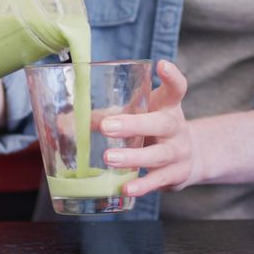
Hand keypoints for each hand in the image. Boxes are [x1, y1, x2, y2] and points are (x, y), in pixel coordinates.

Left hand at [99, 60, 198, 196]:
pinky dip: (143, 186)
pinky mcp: (176, 174)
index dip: (172, 77)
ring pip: (158, 155)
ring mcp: (179, 152)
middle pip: (161, 123)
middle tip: (107, 127)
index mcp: (168, 107)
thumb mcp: (137, 117)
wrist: (189, 158)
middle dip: (134, 125)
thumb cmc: (152, 131)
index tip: (162, 65)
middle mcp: (176, 127)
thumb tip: (64, 122)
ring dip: (133, 157)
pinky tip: (126, 189)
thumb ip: (104, 117)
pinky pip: (158, 181)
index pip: (176, 88)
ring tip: (109, 158)